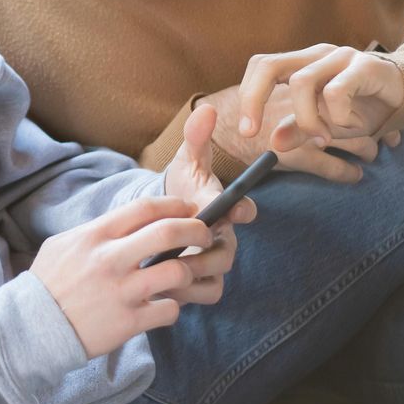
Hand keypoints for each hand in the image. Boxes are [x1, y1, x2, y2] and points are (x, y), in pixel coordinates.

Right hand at [31, 196, 210, 358]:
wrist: (31, 328)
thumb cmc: (47, 284)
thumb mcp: (63, 244)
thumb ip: (96, 231)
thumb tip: (125, 222)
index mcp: (95, 235)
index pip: (145, 208)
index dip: (174, 205)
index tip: (187, 209)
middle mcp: (111, 260)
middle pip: (169, 232)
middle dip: (197, 229)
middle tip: (205, 234)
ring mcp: (122, 292)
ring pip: (177, 272)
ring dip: (190, 270)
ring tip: (187, 273)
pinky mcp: (129, 322)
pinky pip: (169, 309)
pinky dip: (173, 307)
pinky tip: (163, 305)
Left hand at [163, 103, 255, 303]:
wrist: (164, 216)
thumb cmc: (181, 186)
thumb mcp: (186, 160)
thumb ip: (196, 137)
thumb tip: (206, 108)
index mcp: (224, 207)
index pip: (244, 210)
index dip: (241, 210)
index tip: (233, 209)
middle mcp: (225, 237)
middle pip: (227, 253)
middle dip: (205, 255)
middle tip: (179, 253)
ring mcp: (215, 262)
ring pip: (216, 278)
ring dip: (190, 277)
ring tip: (161, 272)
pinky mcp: (203, 283)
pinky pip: (206, 295)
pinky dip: (186, 294)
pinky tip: (159, 286)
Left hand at [236, 45, 403, 153]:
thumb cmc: (362, 107)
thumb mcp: (325, 124)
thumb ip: (299, 129)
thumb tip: (273, 143)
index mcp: (301, 63)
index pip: (261, 67)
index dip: (247, 95)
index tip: (247, 130)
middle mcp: (315, 55)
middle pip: (268, 65)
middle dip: (253, 99)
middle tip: (254, 132)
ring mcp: (339, 56)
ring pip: (301, 83)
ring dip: (307, 120)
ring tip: (323, 138)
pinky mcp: (363, 65)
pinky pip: (336, 92)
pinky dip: (337, 116)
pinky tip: (350, 126)